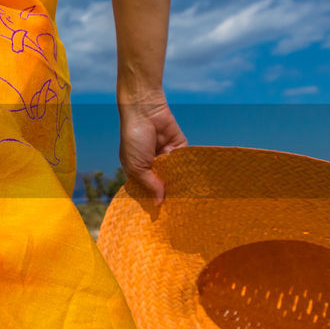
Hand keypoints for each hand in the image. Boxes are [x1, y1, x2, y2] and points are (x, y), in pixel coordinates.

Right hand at [116, 90, 187, 206]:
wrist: (145, 111)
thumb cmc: (134, 138)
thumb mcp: (137, 166)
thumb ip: (149, 185)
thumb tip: (159, 203)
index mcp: (138, 171)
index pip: (146, 190)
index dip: (152, 201)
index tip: (160, 217)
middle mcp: (153, 166)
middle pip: (163, 185)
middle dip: (168, 196)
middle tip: (177, 214)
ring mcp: (167, 158)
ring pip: (176, 176)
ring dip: (180, 186)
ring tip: (188, 203)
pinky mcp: (181, 149)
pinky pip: (186, 164)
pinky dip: (189, 172)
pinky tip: (195, 186)